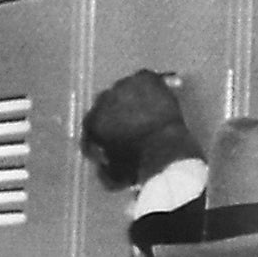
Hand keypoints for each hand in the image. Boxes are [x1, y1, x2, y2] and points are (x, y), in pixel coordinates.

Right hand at [83, 70, 194, 185]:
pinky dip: (153, 84)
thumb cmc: (137, 169)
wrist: (164, 153)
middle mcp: (102, 99)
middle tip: (133, 124)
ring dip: (132, 98)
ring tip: (147, 109)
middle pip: (107, 104)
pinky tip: (165, 89)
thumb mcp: (113, 177)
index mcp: (92, 122)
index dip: (104, 133)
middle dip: (117, 114)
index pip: (92, 125)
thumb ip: (103, 168)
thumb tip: (102, 162)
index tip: (114, 140)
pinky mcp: (144, 79)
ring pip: (125, 89)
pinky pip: (146, 78)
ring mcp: (123, 86)